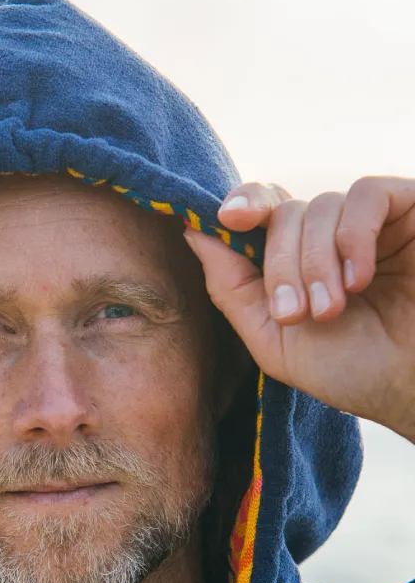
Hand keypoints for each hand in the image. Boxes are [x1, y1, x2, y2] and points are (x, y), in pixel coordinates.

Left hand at [183, 176, 414, 442]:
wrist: (413, 388)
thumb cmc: (352, 372)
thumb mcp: (274, 340)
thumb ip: (231, 288)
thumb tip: (191, 230)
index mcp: (296, 261)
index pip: (260, 211)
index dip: (240, 205)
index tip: (225, 218)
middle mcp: (331, 235)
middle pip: (283, 213)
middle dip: (280, 266)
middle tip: (297, 314)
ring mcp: (371, 222)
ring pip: (319, 206)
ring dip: (315, 262)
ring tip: (330, 310)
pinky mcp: (409, 210)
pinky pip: (367, 194)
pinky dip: (353, 236)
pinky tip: (359, 278)